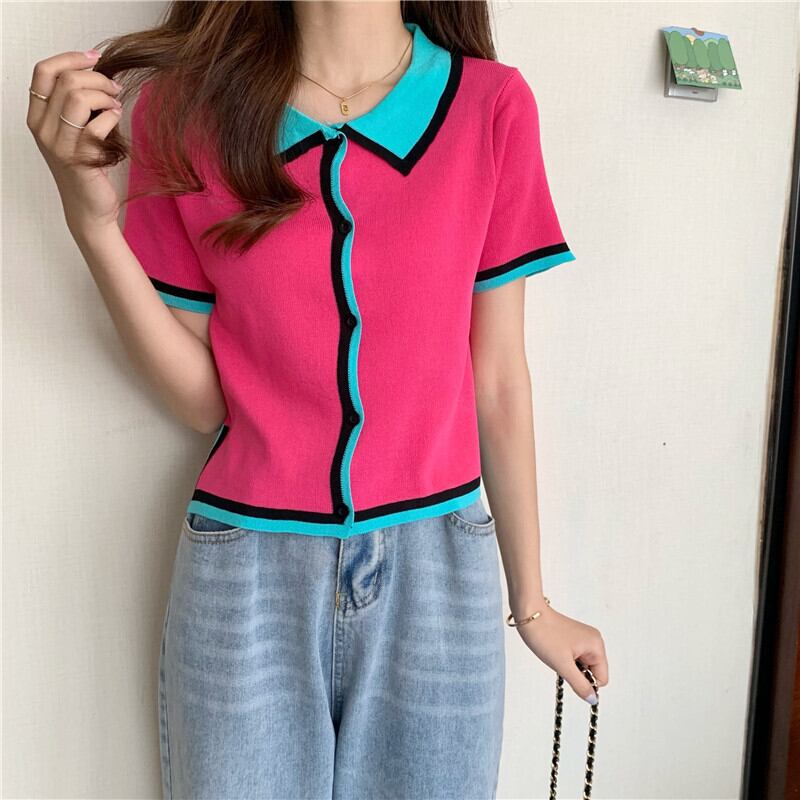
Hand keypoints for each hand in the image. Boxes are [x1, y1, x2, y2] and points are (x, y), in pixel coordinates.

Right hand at [26, 49, 124, 238]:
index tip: (95, 57)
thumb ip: (74, 103)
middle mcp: (42, 129)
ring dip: (105, 95)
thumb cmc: (86, 165)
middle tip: (115, 88)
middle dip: (97, 78)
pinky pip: (98, 124)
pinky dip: (113, 116)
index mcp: (37, 116)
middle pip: (66, 81)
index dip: (70, 58)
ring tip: (116, 104)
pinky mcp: (81, 158)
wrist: (89, 207)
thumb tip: (96, 70)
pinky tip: (117, 121)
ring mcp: (60, 144)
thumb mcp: (73, 130)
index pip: (43, 71)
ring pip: (78, 97)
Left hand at [513, 602, 607, 703]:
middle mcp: (593, 640)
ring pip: (582, 665)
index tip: (569, 673)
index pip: (602, 678)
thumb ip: (580, 685)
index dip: (586, 682)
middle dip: (576, 673)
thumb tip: (593, 700)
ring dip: (569, 666)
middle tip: (561, 661)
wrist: (528, 613)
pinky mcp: (573, 637)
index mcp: (596, 645)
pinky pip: (574, 657)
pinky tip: (555, 651)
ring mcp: (583, 638)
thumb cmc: (545, 635)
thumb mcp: (562, 665)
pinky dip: (565, 659)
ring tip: (556, 654)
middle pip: (592, 672)